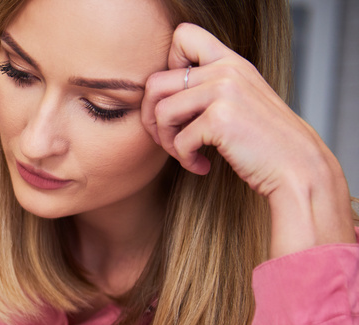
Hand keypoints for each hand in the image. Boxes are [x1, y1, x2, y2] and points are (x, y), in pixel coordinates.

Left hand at [142, 23, 353, 257]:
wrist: (295, 165)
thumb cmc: (261, 140)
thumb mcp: (237, 100)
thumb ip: (206, 87)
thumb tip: (155, 94)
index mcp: (230, 61)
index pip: (182, 35)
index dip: (166, 67)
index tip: (176, 98)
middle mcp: (226, 70)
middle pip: (156, 82)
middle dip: (152, 116)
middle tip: (168, 139)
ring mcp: (224, 91)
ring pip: (161, 112)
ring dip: (167, 142)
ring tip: (184, 154)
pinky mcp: (220, 119)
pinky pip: (179, 141)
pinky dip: (185, 160)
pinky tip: (202, 166)